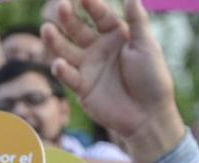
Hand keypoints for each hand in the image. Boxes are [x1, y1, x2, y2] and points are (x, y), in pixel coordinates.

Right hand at [43, 0, 183, 162]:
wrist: (148, 115)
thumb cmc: (153, 79)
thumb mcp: (147, 47)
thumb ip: (138, 22)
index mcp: (116, 36)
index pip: (100, 16)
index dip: (91, 5)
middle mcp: (99, 49)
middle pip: (78, 30)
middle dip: (68, 18)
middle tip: (60, 7)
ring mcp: (88, 68)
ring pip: (67, 51)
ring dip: (55, 41)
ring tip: (46, 30)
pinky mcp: (82, 88)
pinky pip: (69, 77)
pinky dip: (62, 71)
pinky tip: (58, 64)